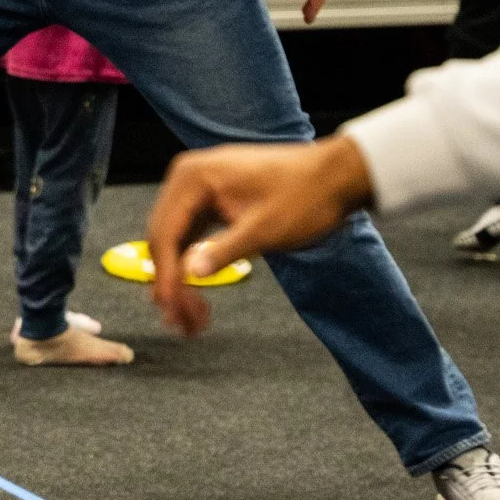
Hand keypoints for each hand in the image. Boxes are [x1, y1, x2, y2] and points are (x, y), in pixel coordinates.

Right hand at [147, 137, 373, 333]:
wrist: (335, 176)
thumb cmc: (304, 196)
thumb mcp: (265, 229)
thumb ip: (225, 250)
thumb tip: (190, 273)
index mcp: (194, 178)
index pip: (165, 234)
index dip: (166, 277)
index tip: (174, 312)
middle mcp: (188, 177)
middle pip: (164, 239)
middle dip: (172, 284)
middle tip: (184, 324)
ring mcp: (199, 187)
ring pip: (175, 240)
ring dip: (181, 278)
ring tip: (192, 318)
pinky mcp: (212, 199)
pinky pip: (191, 235)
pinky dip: (194, 263)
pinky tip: (199, 292)